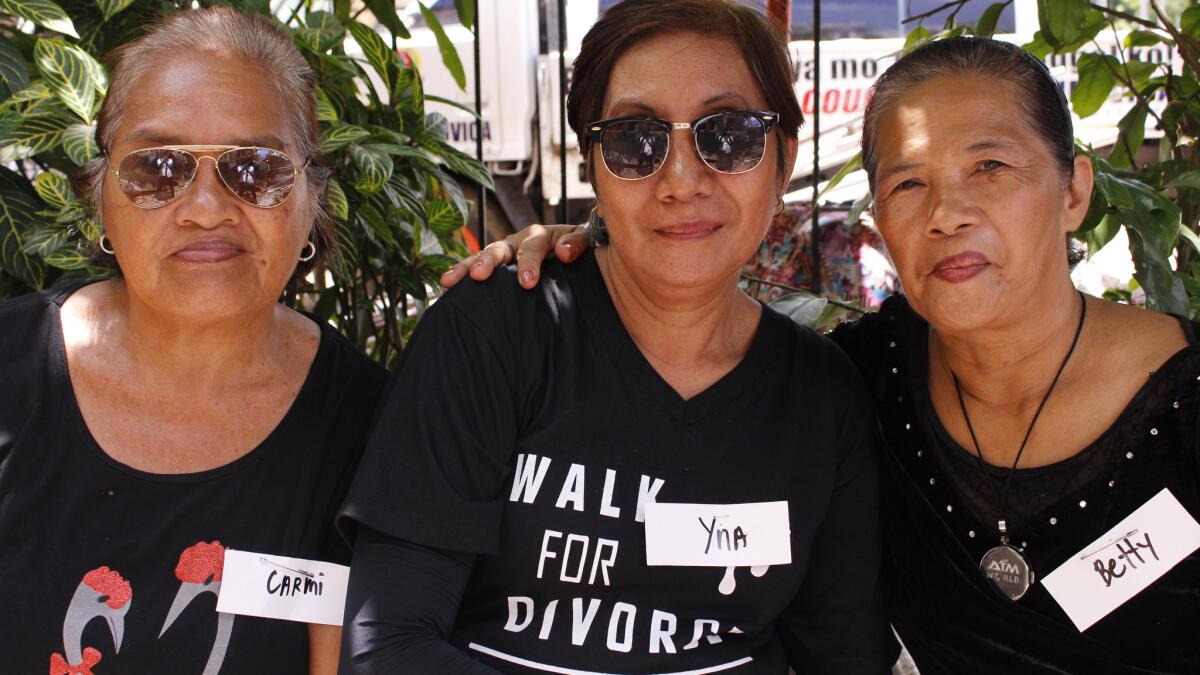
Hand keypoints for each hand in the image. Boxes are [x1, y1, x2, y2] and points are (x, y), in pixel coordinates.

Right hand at [439, 224, 589, 288]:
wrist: (572, 252)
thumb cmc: (578, 249)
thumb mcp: (584, 241)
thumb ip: (577, 243)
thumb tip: (563, 252)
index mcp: (539, 235)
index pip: (532, 247)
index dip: (528, 263)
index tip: (527, 283)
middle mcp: (516, 242)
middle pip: (498, 249)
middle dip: (487, 262)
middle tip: (479, 276)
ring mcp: (503, 255)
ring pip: (481, 258)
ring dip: (465, 268)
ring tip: (448, 281)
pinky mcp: (496, 269)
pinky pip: (476, 271)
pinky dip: (462, 278)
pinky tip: (446, 289)